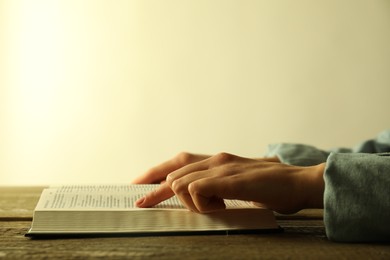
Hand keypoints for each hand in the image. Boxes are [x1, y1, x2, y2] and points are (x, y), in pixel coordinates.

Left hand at [135, 152, 324, 213]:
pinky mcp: (230, 180)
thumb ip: (217, 186)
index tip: (139, 187)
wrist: (297, 183)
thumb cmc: (268, 186)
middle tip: (142, 205)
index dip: (154, 174)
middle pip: (173, 173)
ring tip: (214, 209)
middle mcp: (216, 160)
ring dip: (187, 201)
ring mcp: (222, 168)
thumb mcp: (236, 183)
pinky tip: (218, 207)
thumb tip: (196, 196)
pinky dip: (200, 202)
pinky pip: (197, 189)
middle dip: (156, 193)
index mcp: (216, 161)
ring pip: (181, 182)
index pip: (177, 163)